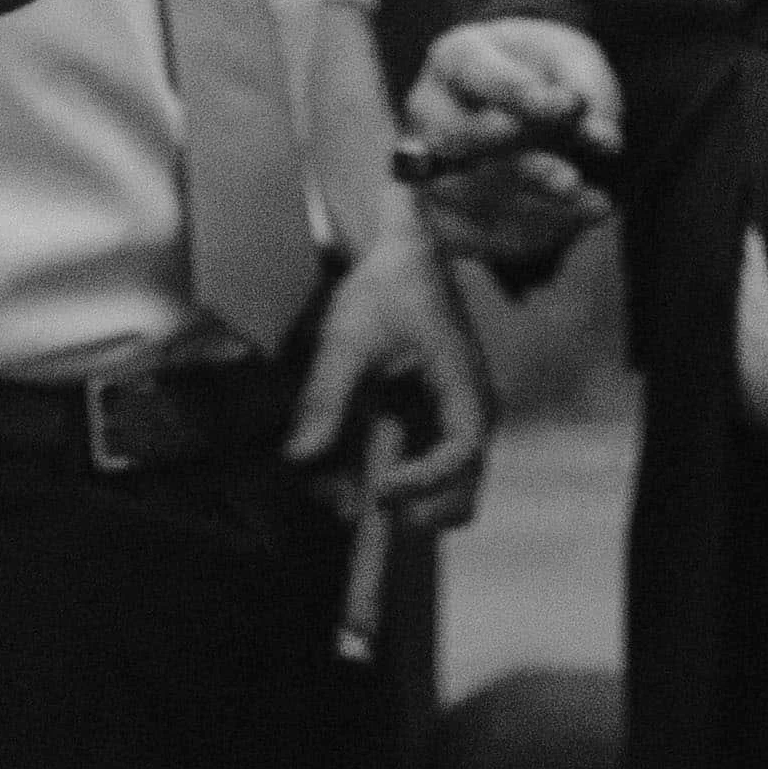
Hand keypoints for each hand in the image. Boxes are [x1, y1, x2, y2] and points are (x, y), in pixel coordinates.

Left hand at [285, 197, 493, 530]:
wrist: (404, 257)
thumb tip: (299, 457)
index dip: (425, 483)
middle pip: (462, 494)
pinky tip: (335, 478)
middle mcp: (468, 417)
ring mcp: (451, 426)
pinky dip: (381, 485)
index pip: (461, 455)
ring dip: (394, 506)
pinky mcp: (429, 428)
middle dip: (414, 512)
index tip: (380, 491)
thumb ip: (326, 395)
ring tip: (335, 496)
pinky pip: (415, 474)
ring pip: (439, 494)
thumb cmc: (386, 288)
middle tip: (358, 507)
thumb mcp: (348, 334)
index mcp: (465, 388)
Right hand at [404, 20, 622, 272]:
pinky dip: (536, 234)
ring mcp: (431, 170)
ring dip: (533, 207)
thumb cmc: (547, 75)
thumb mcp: (573, 58)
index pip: (474, 72)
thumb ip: (586, 86)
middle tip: (571, 179)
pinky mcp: (445, 219)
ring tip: (594, 203)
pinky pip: (480, 238)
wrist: (534, 118)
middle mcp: (429, 114)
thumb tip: (604, 139)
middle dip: (518, 163)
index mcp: (454, 59)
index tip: (571, 105)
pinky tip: (582, 218)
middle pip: (457, 141)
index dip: (518, 91)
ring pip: (469, 197)